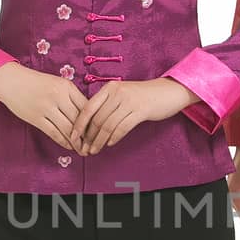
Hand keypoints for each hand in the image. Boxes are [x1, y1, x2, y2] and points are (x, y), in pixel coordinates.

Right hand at [0, 62, 90, 151]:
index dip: (94, 122)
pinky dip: (63, 142)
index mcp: (66, 87)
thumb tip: (88, 115)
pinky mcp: (36, 118)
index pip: (86, 107)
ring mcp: (46, 108)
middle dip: (88, 136)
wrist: (12, 81)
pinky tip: (69, 147)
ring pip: (68, 129)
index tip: (101, 132)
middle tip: (95, 146)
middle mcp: (58, 97)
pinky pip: (54, 133)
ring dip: (77, 142)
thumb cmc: (37, 83)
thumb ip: (72, 97)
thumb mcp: (58, 83)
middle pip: (79, 120)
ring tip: (84, 150)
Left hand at [68, 76, 196, 154]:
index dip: (78, 124)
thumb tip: (90, 124)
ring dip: (99, 141)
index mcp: (109, 89)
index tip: (73, 137)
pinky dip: (114, 138)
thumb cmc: (142, 96)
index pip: (88, 108)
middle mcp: (117, 93)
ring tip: (94, 150)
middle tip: (84, 149)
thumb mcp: (122, 94)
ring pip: (108, 125)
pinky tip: (110, 144)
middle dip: (88, 137)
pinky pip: (122, 127)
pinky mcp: (140, 111)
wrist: (167, 92)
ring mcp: (129, 101)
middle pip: (97, 119)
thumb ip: (107, 105)